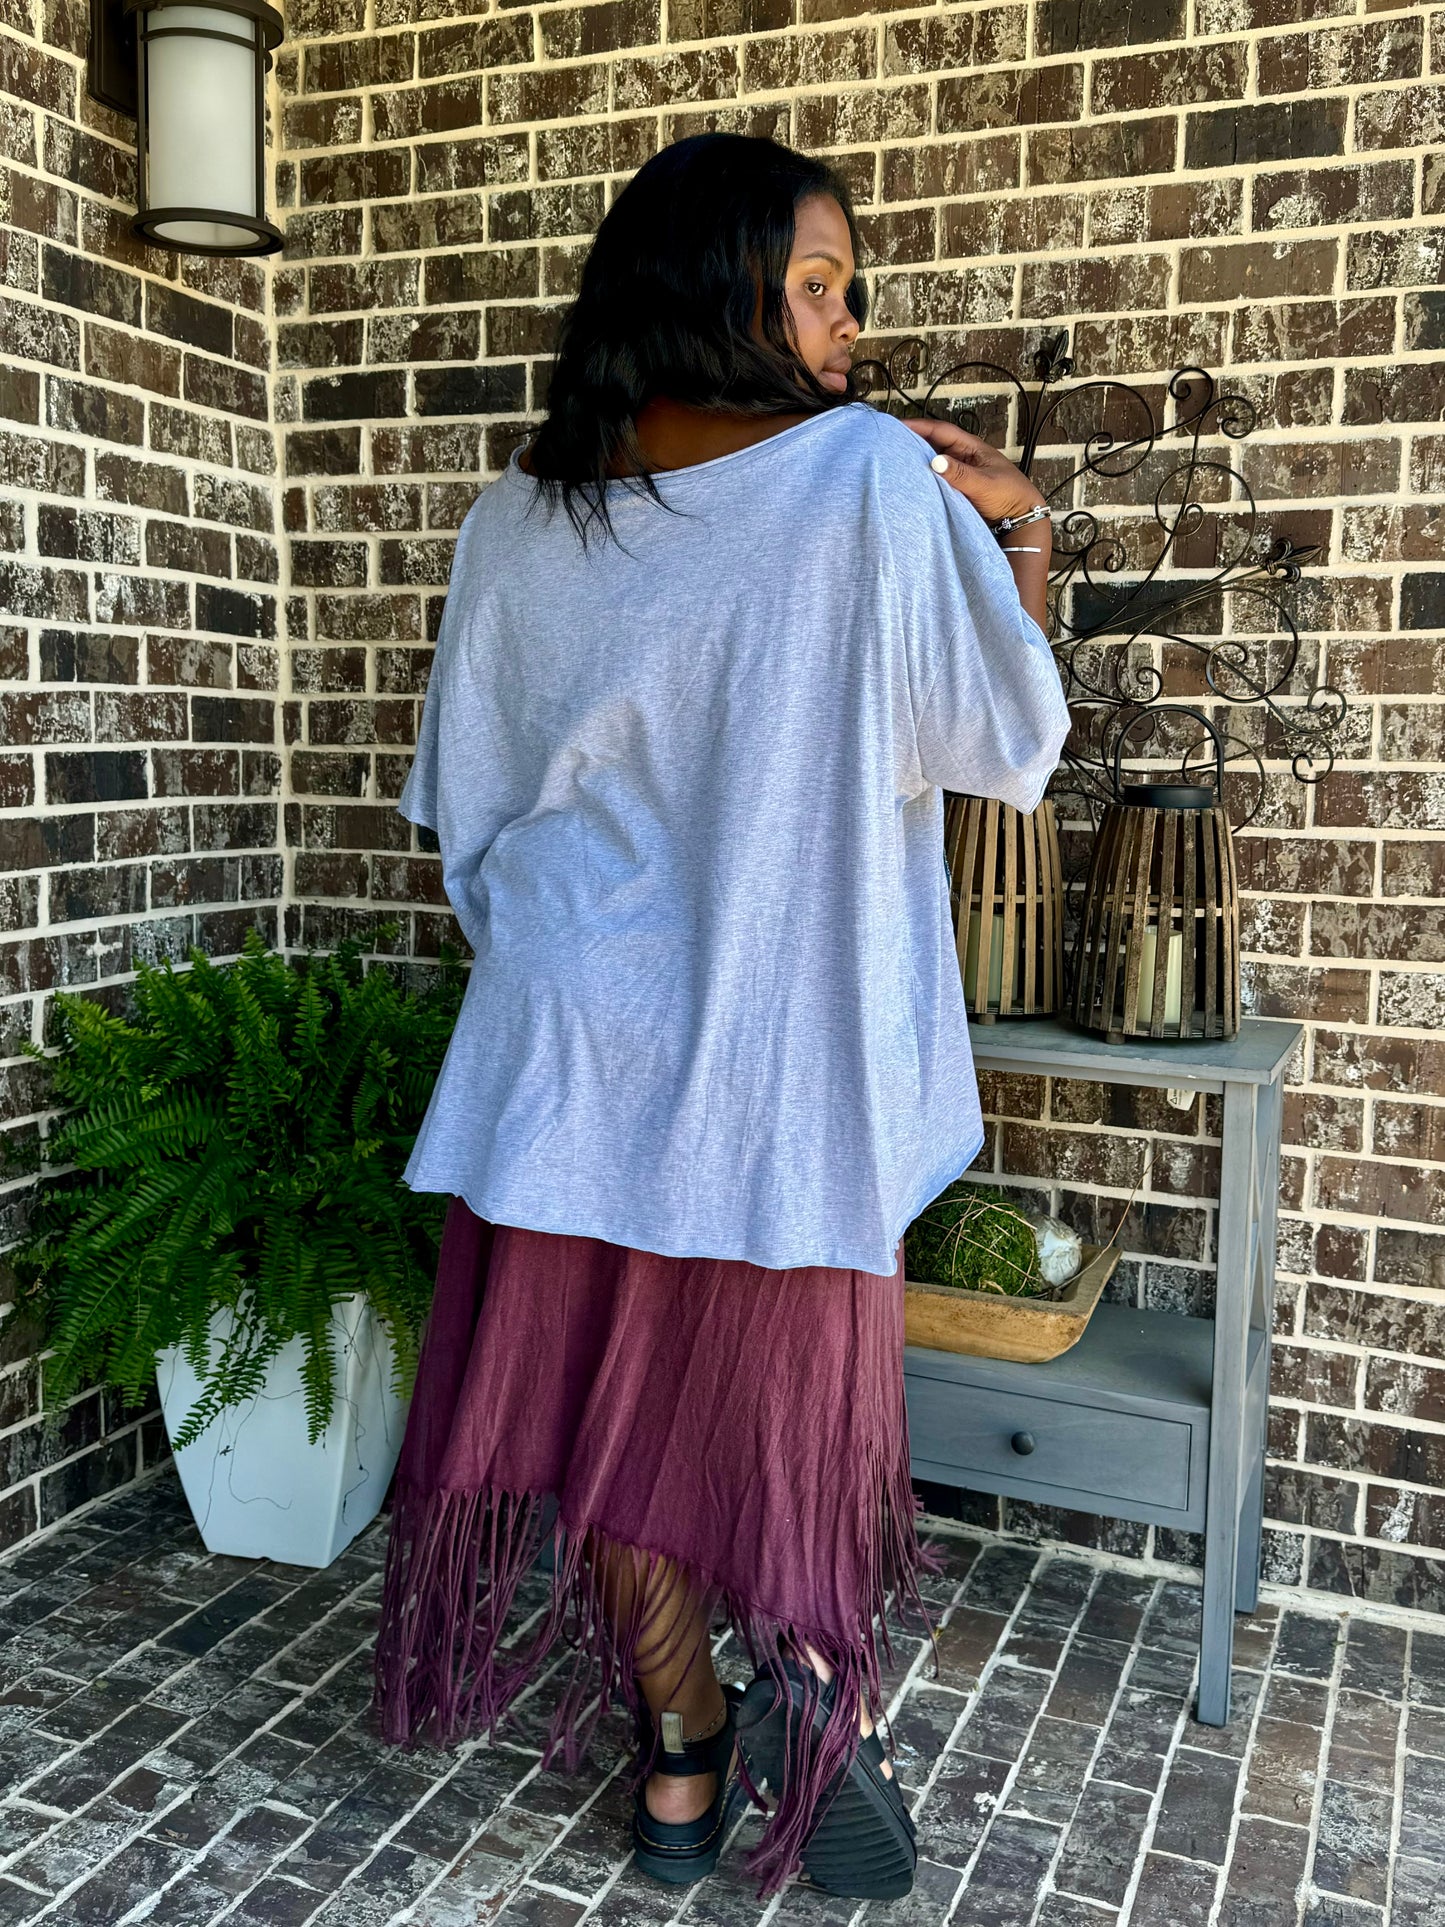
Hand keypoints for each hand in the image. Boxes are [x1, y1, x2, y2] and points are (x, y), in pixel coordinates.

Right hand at [902, 417, 1045, 527]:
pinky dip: (923, 478)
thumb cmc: (1010, 497)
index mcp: (972, 448)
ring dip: (917, 460)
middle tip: (890, 442)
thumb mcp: (984, 484)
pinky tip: (910, 481)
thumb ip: (960, 474)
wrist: (1020, 521)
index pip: (941, 431)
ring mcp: (959, 473)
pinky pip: (936, 480)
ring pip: (933, 462)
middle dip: (914, 441)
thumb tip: (935, 461)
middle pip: (934, 444)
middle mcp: (963, 457)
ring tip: (895, 460)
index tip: (898, 426)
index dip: (920, 426)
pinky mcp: (956, 489)